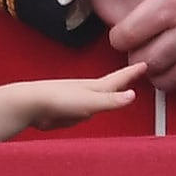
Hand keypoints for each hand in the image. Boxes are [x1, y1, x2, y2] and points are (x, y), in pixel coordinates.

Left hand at [28, 62, 144, 129]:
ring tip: (120, 91)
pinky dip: (95, 108)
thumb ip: (111, 100)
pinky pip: (87, 110)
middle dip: (124, 80)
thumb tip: (132, 96)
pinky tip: (93, 110)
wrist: (31, 105)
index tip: (144, 63)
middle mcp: (88, 91)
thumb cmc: (56, 99)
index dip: (132, 72)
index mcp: (95, 87)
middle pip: (111, 85)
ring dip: (111, 94)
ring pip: (100, 97)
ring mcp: (78, 100)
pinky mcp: (69, 111)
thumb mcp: (90, 102)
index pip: (119, 78)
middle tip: (135, 74)